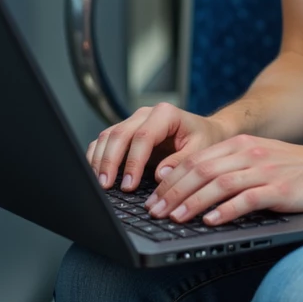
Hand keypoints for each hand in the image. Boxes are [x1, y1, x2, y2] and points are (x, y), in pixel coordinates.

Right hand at [87, 103, 229, 190]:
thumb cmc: (204, 140)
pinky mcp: (126, 132)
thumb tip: (160, 175)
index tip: (129, 186)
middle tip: (106, 187)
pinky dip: (97, 156)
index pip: (142, 137)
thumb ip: (182, 161)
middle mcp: (145, 114)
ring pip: (108, 136)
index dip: (133, 162)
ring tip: (100, 184)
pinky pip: (105, 141)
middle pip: (119, 134)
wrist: (205, 132)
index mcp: (165, 114)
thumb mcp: (201, 150)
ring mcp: (133, 121)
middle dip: (109, 162)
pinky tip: (96, 174)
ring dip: (100, 160)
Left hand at [143, 134, 302, 226]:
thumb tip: (195, 191)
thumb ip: (230, 169)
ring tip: (174, 218)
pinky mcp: (279, 190)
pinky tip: (211, 221)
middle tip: (154, 211)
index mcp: (239, 145)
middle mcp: (248, 154)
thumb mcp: (258, 159)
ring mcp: (263, 171)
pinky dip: (226, 211)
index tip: (153, 198)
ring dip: (192, 202)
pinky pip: (247, 199)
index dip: (170, 180)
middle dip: (173, 192)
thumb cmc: (294, 169)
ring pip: (218, 184)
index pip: (195, 161)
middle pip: (201, 171)